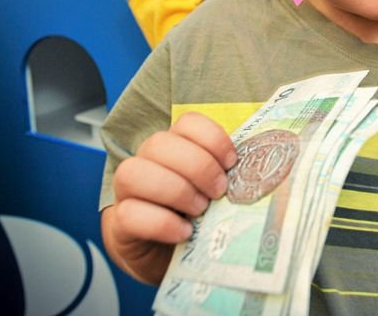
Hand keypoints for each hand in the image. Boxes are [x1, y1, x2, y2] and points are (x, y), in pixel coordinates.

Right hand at [103, 112, 235, 283]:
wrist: (165, 255)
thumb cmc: (194, 217)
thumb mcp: (213, 190)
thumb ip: (226, 175)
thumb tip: (257, 171)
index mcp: (173, 146)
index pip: (186, 123)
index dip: (212, 138)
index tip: (231, 163)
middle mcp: (146, 161)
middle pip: (159, 143)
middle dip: (197, 166)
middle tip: (218, 191)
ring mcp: (127, 191)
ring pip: (134, 172)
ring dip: (176, 190)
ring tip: (200, 210)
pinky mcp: (120, 224)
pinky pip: (130, 214)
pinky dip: (162, 223)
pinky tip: (185, 232)